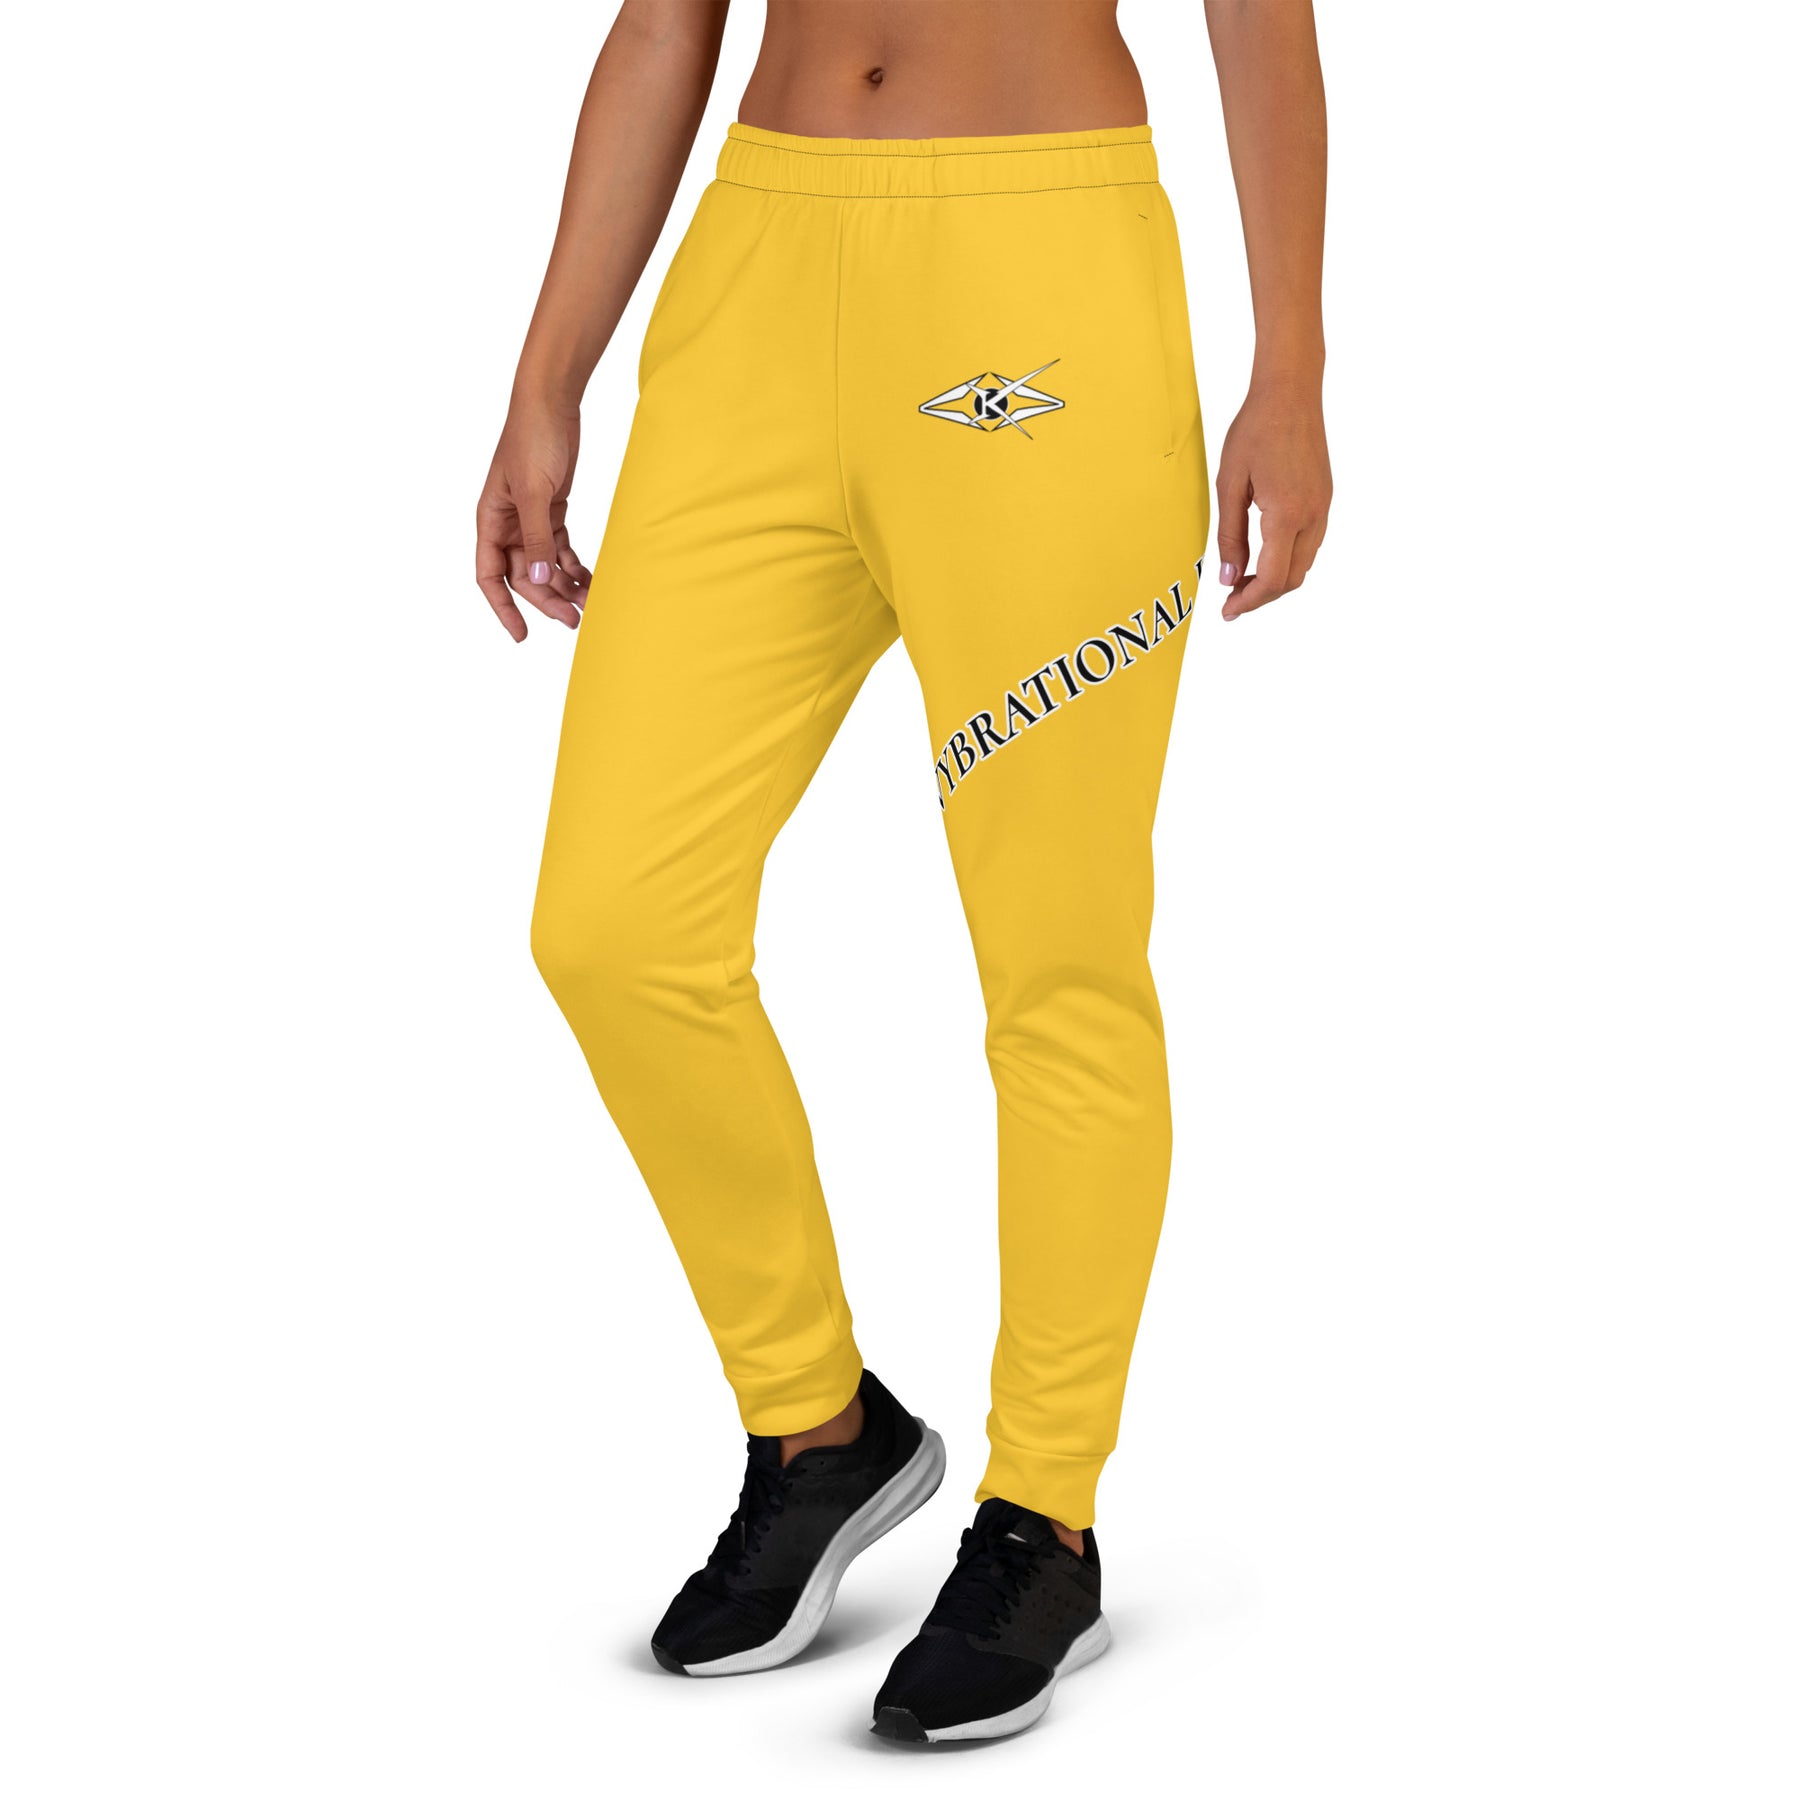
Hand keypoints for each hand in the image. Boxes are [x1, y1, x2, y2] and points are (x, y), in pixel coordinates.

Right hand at [475, 401, 592, 640]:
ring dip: (564, 585)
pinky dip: (574, 565)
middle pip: (522, 576)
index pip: (489, 575)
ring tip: (589, 604)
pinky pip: (560, 549)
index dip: (503, 608)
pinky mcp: (552, 510)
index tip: (522, 634)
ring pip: (543, 565)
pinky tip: (590, 580)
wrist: (552, 403)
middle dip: (546, 599)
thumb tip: (535, 580)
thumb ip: (536, 538)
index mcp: (490, 519)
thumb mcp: (534, 492)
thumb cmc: (533, 439)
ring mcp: (530, 518)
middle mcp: (507, 523)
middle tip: (574, 620)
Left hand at [1214, 372, 1331, 620]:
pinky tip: (1263, 554)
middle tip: (1230, 599)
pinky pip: (1309, 545)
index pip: (1272, 579)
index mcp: (1287, 514)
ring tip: (1243, 579)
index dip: (1249, 601)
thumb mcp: (1229, 484)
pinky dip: (1288, 560)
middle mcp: (1312, 516)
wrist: (1291, 392)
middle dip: (1261, 596)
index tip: (1227, 611)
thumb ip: (1229, 535)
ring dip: (1275, 580)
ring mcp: (1323, 508)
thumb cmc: (1255, 430)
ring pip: (1303, 565)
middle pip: (1292, 579)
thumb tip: (1228, 578)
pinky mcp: (1325, 499)